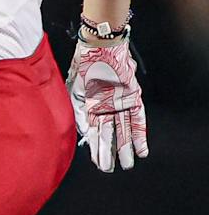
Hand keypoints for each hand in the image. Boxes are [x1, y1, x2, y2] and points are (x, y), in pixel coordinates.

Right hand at [68, 36, 146, 171]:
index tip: (97, 162)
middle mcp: (107, 107)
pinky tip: (141, 150)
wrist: (99, 46)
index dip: (96, 148)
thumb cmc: (84, 63)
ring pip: (123, 130)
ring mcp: (120, 103)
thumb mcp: (74, 89)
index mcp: (91, 106)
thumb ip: (78, 112)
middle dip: (109, 153)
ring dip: (125, 148)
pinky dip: (139, 135)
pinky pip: (137, 119)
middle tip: (108, 169)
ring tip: (126, 165)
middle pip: (109, 134)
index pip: (94, 132)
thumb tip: (84, 133)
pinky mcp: (132, 97)